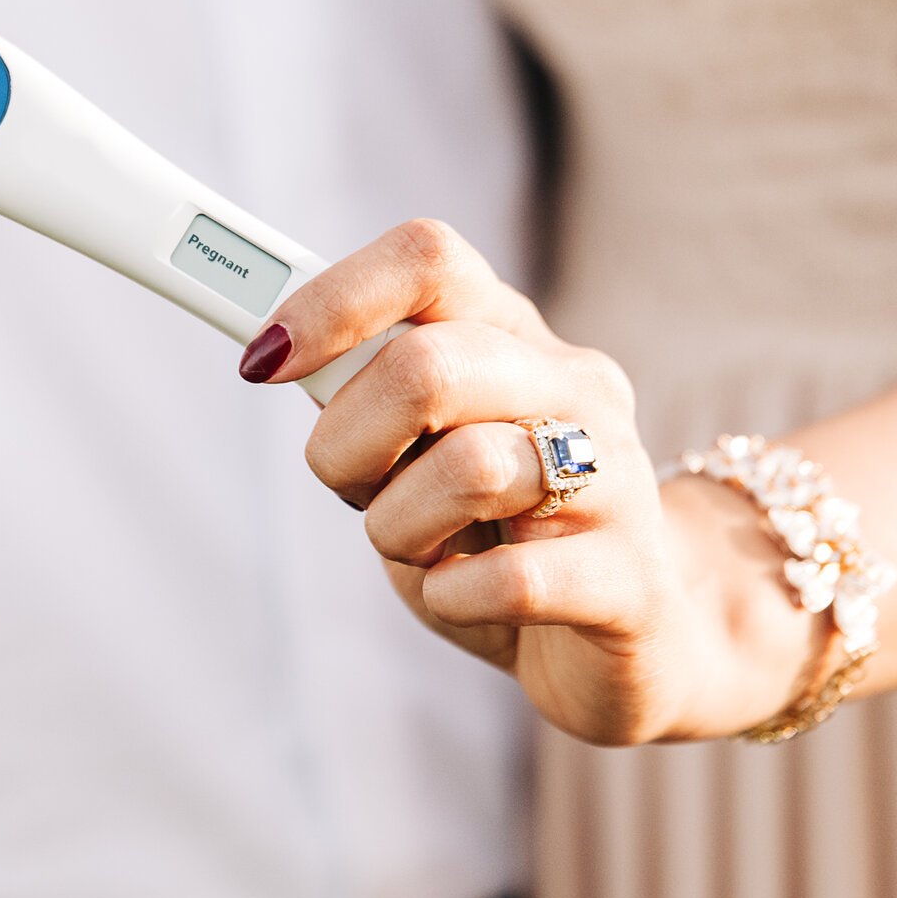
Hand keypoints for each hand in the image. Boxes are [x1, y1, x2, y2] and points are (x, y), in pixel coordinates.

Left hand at [245, 220, 816, 743]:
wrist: (632, 639)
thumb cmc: (494, 536)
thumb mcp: (417, 451)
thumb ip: (364, 397)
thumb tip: (269, 350)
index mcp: (513, 336)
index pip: (427, 258)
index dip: (331, 300)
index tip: (263, 361)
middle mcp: (575, 387)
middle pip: (428, 365)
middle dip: (348, 443)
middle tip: (354, 490)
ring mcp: (617, 479)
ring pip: (470, 468)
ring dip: (399, 528)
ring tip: (423, 551)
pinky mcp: (632, 581)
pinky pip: (508, 580)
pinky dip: (450, 597)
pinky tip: (461, 597)